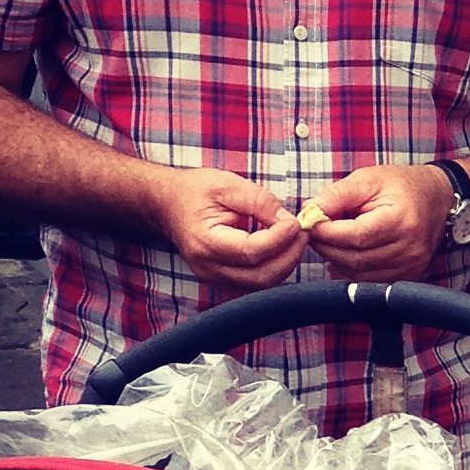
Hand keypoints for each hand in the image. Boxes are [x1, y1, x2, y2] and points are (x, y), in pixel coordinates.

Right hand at [153, 167, 305, 292]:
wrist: (166, 204)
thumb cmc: (194, 191)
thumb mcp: (226, 184)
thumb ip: (259, 200)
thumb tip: (289, 220)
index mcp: (204, 241)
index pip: (250, 252)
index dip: (279, 240)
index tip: (296, 223)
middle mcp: (207, 266)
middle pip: (260, 277)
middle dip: (289, 256)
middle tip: (304, 233)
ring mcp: (214, 277)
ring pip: (261, 284)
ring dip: (285, 264)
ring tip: (296, 238)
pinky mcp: (222, 279)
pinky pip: (256, 283)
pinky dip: (274, 268)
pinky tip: (282, 248)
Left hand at [304, 163, 452, 281]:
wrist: (437, 197)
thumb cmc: (401, 185)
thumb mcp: (367, 179)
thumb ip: (337, 195)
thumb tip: (310, 212)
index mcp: (401, 220)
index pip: (356, 236)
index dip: (327, 233)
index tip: (310, 224)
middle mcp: (410, 248)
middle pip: (356, 258)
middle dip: (327, 247)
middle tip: (313, 234)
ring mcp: (412, 264)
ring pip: (360, 274)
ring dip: (337, 260)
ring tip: (328, 242)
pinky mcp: (410, 274)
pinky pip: (372, 281)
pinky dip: (351, 271)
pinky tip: (342, 256)